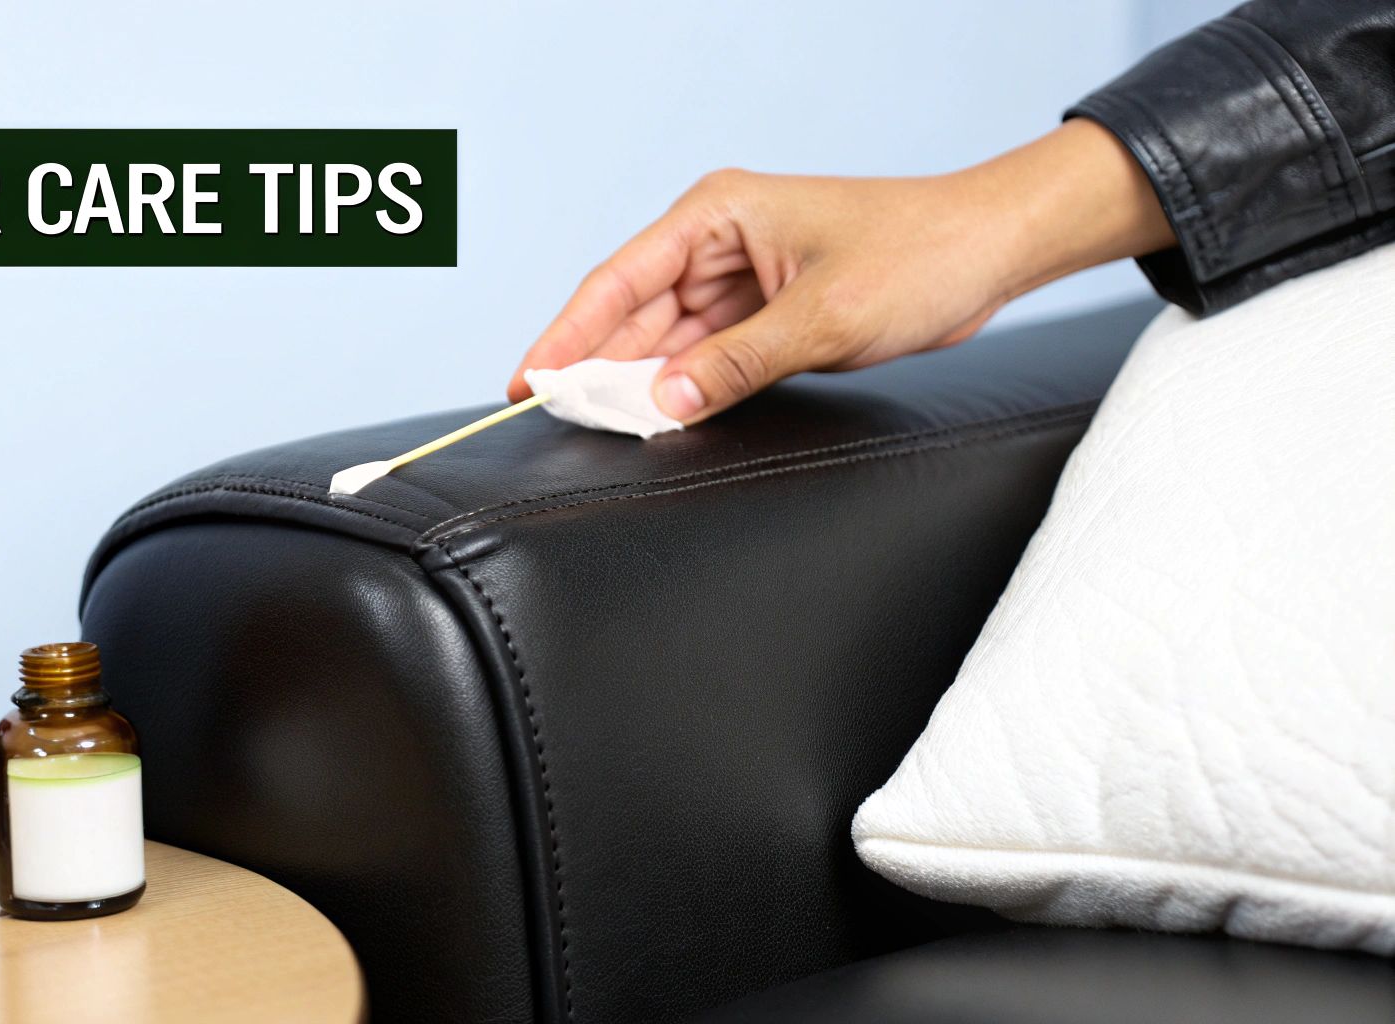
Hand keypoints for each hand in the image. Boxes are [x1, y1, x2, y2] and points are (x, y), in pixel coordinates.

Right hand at [508, 118, 1174, 422]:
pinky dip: (685, 388)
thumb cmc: (920, 254)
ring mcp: (741, 279)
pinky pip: (706, 356)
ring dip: (640, 383)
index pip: (618, 281)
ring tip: (600, 430)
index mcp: (717, 214)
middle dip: (596, 367)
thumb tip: (666, 403)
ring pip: (666, 341)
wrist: (993, 252)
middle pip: (633, 314)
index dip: (566, 336)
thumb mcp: (823, 317)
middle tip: (556, 423)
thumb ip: (738, 364)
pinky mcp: (766, 313)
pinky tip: (659, 419)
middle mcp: (718, 242)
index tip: (528, 383)